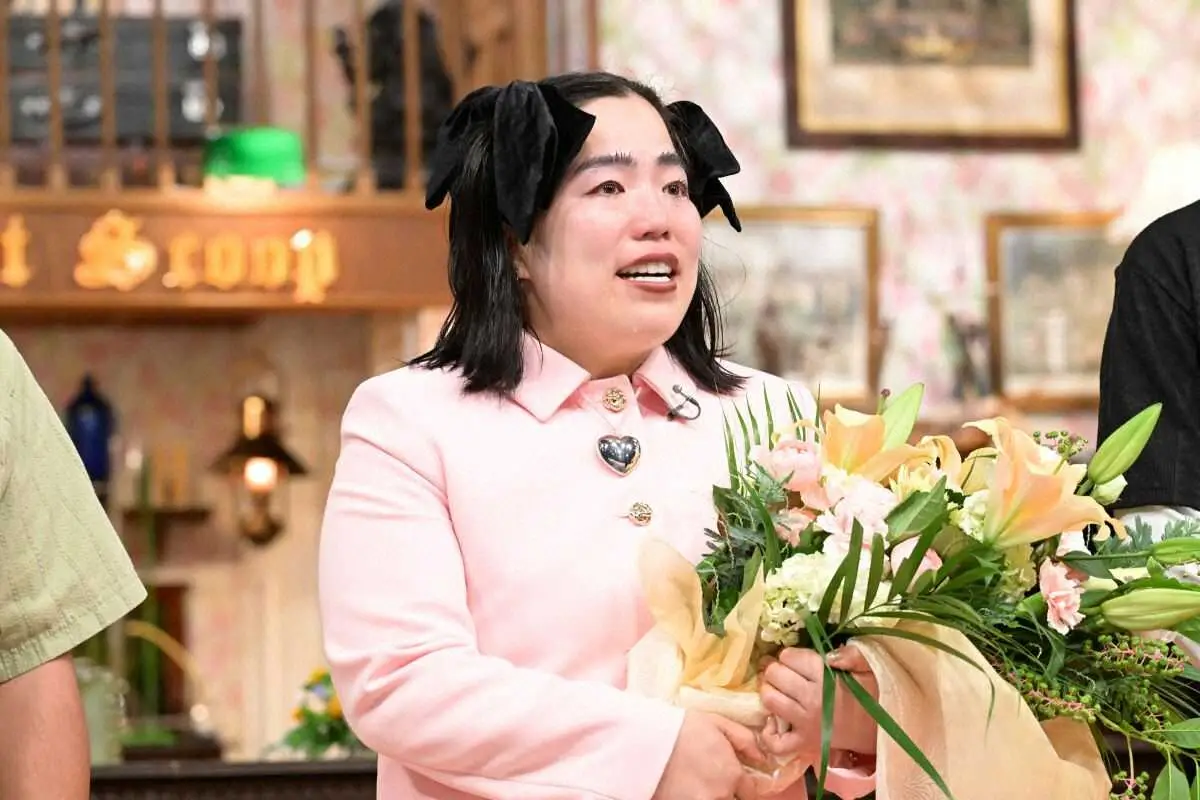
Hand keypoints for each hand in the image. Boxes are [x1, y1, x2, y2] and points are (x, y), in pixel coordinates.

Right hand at [652, 710, 764, 799]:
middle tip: (717, 783)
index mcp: (732, 774)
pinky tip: (688, 791)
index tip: (736, 782)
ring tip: (702, 786)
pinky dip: (695, 798)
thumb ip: (744, 740)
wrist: (645, 739)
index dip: (745, 787)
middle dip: (730, 794)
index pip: (751, 793)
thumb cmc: (680, 727)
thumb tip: (761, 758)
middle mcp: (721, 794)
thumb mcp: (716, 723)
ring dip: (714, 796)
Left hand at [759, 645, 878, 758]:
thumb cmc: (871, 695)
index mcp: (826, 677)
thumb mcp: (868, 668)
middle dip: (776, 669)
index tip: (796, 660)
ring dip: (769, 691)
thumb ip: (853, 655)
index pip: (790, 657)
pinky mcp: (804, 743)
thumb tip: (830, 654)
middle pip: (775, 675)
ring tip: (778, 690)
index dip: (790, 655)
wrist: (878, 730)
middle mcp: (813, 699)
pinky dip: (768, 732)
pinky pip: (776, 742)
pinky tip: (773, 720)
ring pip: (769, 699)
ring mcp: (806, 723)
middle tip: (785, 673)